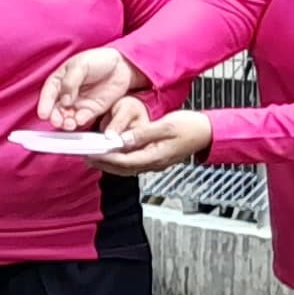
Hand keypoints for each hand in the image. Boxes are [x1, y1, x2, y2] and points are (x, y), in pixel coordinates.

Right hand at [39, 48, 140, 129]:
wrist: (122, 66)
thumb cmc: (99, 60)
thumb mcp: (81, 65)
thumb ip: (70, 82)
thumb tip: (64, 100)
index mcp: (60, 80)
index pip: (48, 94)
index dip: (44, 104)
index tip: (43, 114)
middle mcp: (66, 94)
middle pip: (56, 108)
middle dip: (55, 117)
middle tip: (57, 121)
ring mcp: (78, 103)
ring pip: (67, 116)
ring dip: (66, 122)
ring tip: (69, 124)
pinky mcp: (91, 110)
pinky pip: (82, 119)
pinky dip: (80, 122)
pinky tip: (80, 120)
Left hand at [97, 105, 213, 176]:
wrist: (208, 132)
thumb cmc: (191, 127)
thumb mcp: (166, 126)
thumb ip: (143, 133)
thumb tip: (123, 139)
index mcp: (155, 156)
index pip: (124, 161)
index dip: (105, 158)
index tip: (91, 153)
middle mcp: (153, 163)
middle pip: (122, 168)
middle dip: (103, 163)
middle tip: (85, 156)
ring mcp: (154, 162)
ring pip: (127, 167)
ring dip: (109, 162)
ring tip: (94, 156)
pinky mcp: (155, 158)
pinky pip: (133, 162)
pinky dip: (120, 159)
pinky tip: (113, 153)